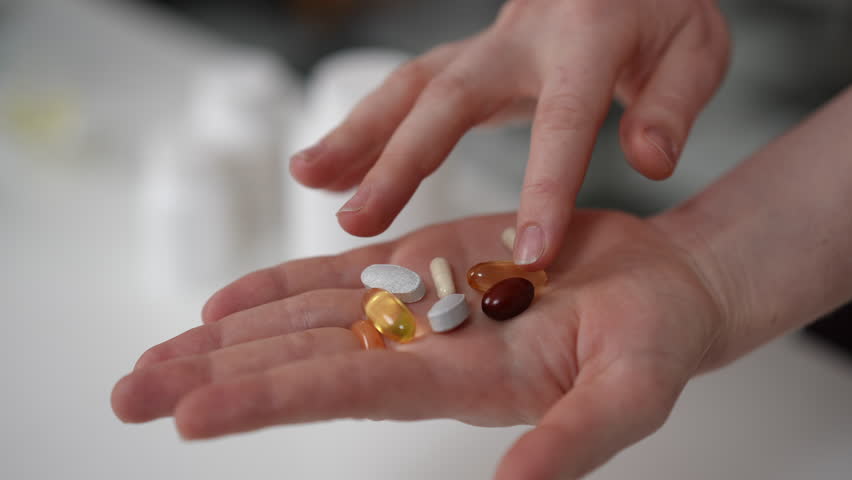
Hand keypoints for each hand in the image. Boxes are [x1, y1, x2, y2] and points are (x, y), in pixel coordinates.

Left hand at [112, 211, 727, 478]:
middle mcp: (423, 347)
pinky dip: (279, 286)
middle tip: (133, 391)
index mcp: (462, 381)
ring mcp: (418, 302)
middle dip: (217, 376)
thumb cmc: (655, 342)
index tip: (194, 416)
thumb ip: (572, 441)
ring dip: (230, 335)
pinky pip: (339, 275)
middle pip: (302, 361)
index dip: (271, 401)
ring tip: (159, 354)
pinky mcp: (424, 260)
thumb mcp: (631, 393)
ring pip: (306, 318)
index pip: (348, 390)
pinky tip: (226, 303)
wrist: (657, 288)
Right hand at [290, 0, 729, 269]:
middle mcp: (520, 39)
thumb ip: (672, 104)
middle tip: (357, 220)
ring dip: (355, 134)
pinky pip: (408, 92)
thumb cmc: (660, 14)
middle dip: (401, 160)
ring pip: (409, 88)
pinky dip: (364, 129)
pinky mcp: (465, 60)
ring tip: (306, 178)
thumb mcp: (695, 49)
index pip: (563, 119)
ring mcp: (484, 46)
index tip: (530, 251)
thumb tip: (649, 162)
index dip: (546, 185)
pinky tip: (328, 165)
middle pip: (450, 97)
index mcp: (587, 38)